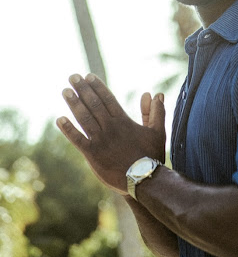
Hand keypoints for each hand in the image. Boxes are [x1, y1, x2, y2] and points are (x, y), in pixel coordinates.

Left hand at [56, 73, 165, 193]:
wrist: (144, 179)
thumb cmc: (151, 155)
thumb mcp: (158, 131)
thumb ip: (156, 112)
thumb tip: (156, 94)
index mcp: (123, 120)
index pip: (108, 99)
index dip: (97, 87)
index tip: (88, 76)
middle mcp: (110, 127)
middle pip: (93, 104)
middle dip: (82, 90)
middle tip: (73, 77)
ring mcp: (100, 140)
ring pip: (84, 118)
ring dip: (73, 104)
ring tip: (65, 91)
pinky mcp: (92, 155)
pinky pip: (77, 140)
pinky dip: (68, 130)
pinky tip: (59, 120)